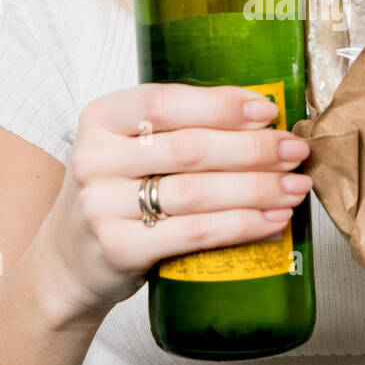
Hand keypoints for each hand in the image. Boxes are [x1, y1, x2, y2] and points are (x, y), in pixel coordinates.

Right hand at [37, 83, 310, 320]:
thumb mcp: (128, 149)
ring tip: (296, 186)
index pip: (164, 102)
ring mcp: (102, 206)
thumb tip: (262, 118)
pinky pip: (194, 233)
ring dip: (257, 188)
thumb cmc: (116, 195)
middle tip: (295, 150)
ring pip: (198, 192)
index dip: (220, 105)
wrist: (68, 262)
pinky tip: (273, 220)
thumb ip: (177, 129)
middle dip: (254, 149)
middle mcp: (94, 158)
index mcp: (100, 118)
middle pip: (190, 149)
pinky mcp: (119, 248)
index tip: (267, 110)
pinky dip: (242, 225)